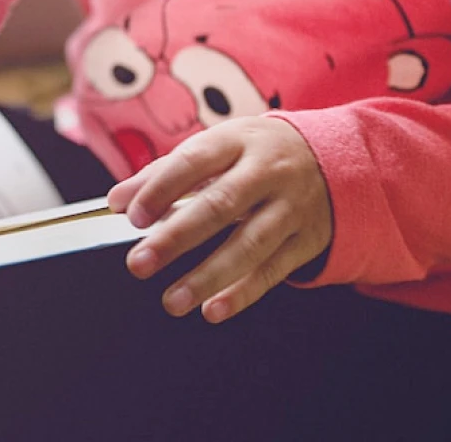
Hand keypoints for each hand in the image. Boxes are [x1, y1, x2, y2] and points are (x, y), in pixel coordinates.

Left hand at [107, 116, 331, 322]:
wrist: (333, 159)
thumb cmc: (254, 153)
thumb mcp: (215, 146)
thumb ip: (163, 172)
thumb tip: (118, 200)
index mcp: (237, 140)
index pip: (194, 161)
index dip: (162, 189)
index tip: (133, 216)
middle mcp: (268, 171)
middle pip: (221, 206)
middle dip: (177, 237)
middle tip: (139, 263)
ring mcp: (291, 207)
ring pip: (250, 244)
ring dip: (208, 276)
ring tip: (172, 300)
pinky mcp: (306, 240)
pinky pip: (273, 270)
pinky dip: (242, 293)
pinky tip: (212, 309)